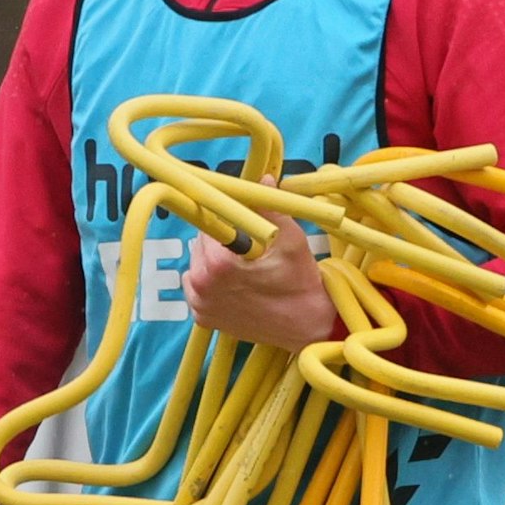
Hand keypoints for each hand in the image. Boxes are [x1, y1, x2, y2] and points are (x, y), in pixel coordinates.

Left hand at [183, 180, 333, 352]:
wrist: (308, 326)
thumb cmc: (300, 283)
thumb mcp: (290, 238)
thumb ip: (269, 206)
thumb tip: (262, 179)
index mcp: (218, 264)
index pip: (207, 222)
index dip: (222, 213)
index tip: (231, 210)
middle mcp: (202, 286)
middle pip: (200, 242)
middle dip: (221, 236)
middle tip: (248, 242)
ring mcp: (200, 304)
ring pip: (197, 263)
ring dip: (215, 258)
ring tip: (244, 265)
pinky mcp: (203, 318)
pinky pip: (197, 286)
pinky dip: (211, 280)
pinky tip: (236, 282)